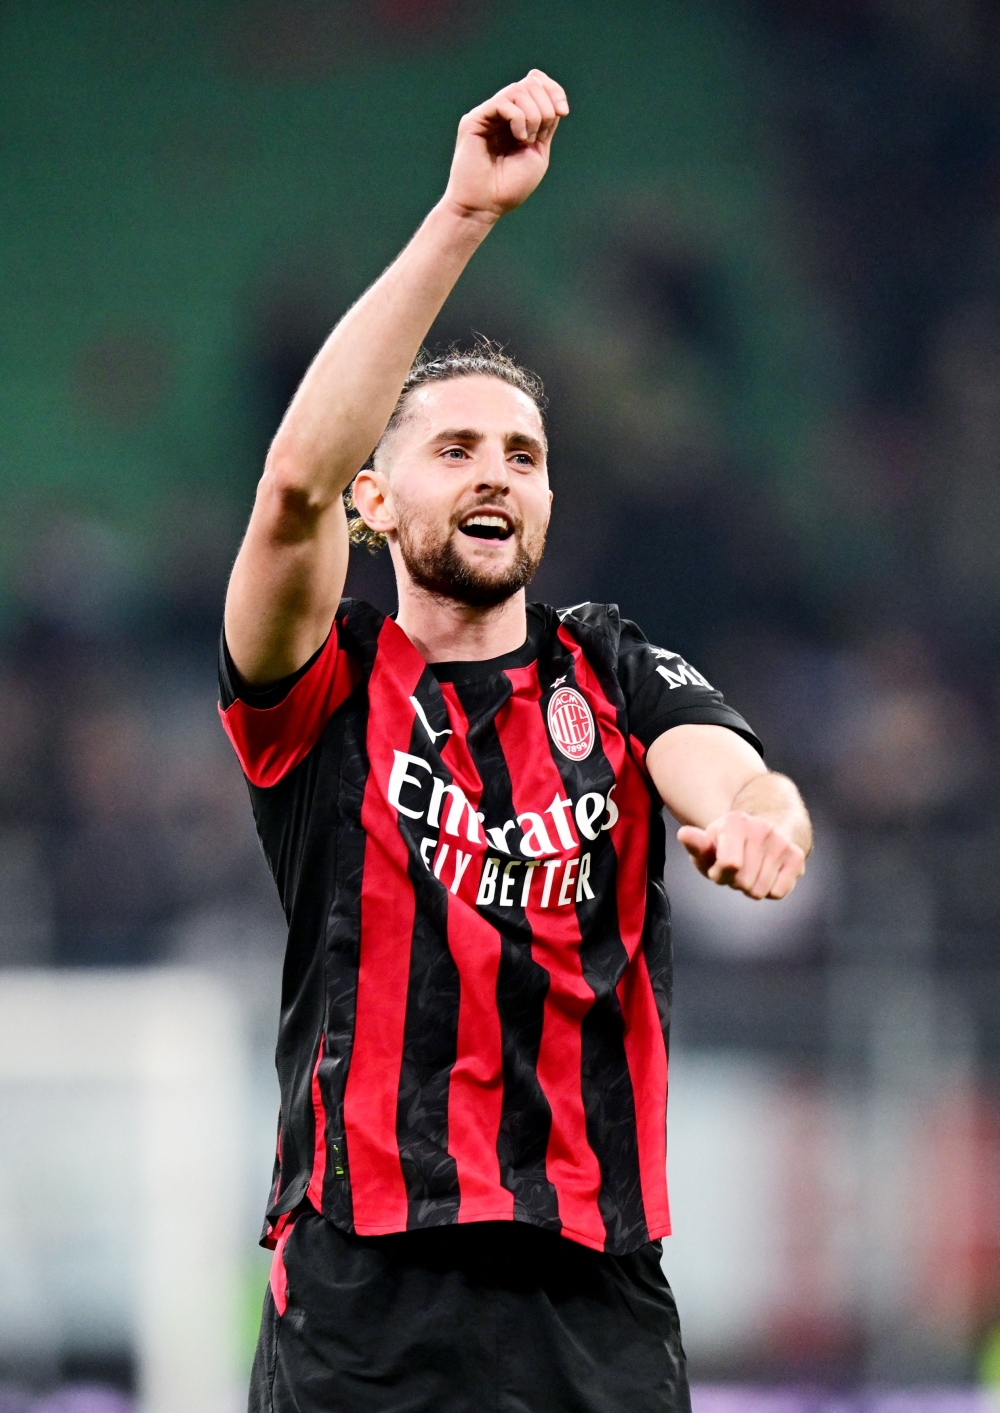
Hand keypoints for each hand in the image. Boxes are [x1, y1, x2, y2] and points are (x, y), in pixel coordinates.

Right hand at [443, 70, 568, 220]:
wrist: (484, 207)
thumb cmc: (509, 187)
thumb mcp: (538, 152)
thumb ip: (545, 124)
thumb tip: (552, 97)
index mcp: (518, 119)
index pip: (537, 84)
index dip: (554, 90)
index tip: (563, 112)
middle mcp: (501, 113)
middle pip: (530, 83)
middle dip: (545, 105)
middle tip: (539, 136)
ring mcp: (487, 115)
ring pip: (518, 89)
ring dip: (533, 114)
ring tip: (527, 140)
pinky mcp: (474, 120)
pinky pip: (503, 102)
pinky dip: (518, 117)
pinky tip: (519, 138)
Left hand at [677, 811, 805, 900]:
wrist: (762, 833)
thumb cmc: (726, 845)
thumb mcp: (707, 846)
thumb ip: (695, 844)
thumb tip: (684, 834)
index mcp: (735, 821)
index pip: (729, 865)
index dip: (719, 874)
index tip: (718, 865)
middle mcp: (762, 828)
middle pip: (743, 883)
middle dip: (735, 882)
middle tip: (737, 869)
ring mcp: (782, 842)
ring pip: (759, 891)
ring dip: (751, 887)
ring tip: (751, 870)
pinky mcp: (797, 856)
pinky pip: (777, 893)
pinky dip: (769, 890)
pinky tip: (766, 873)